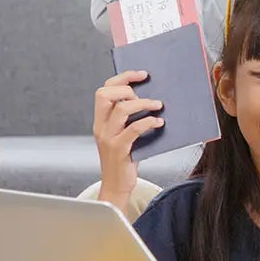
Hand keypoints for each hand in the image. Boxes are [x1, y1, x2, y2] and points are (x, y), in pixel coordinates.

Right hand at [92, 70, 163, 213]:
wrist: (117, 185)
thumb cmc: (125, 158)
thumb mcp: (124, 134)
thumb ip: (130, 118)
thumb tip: (152, 98)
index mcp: (100, 120)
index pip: (104, 90)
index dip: (122, 78)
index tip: (141, 74)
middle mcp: (101, 126)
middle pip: (105, 94)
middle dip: (127, 88)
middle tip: (147, 94)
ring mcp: (108, 138)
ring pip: (121, 110)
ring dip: (143, 104)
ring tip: (158, 106)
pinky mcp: (119, 149)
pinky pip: (133, 129)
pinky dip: (148, 122)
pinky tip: (159, 123)